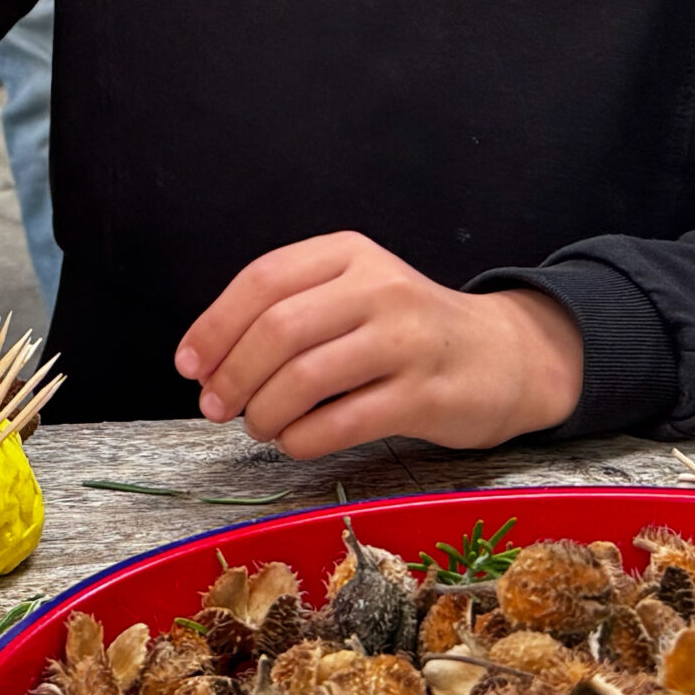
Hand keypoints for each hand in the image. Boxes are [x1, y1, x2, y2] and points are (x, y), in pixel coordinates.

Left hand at [175, 233, 584, 458]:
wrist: (505, 356)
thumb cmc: (408, 329)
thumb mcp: (353, 291)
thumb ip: (290, 309)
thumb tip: (208, 359)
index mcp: (349, 253)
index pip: (263, 280)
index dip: (215, 326)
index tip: (188, 364)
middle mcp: (379, 287)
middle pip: (278, 329)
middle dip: (232, 375)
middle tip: (215, 407)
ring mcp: (406, 340)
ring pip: (305, 377)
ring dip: (264, 411)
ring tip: (257, 426)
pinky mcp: (426, 394)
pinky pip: (343, 421)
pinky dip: (302, 438)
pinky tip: (294, 441)